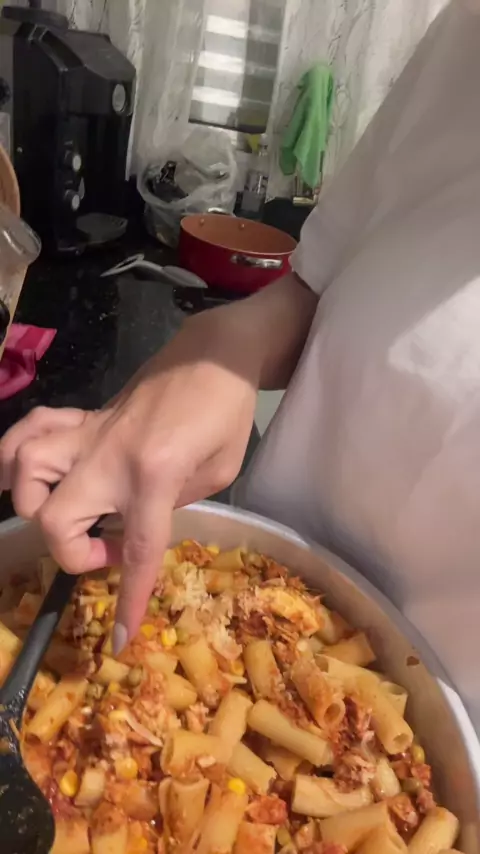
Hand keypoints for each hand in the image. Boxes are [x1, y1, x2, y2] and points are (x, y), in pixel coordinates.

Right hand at [0, 315, 257, 650]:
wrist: (216, 354)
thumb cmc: (227, 415)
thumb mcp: (219, 474)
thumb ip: (173, 505)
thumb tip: (136, 521)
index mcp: (155, 474)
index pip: (137, 549)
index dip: (129, 598)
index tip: (121, 638)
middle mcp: (109, 455)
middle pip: (55, 517)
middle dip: (72, 552)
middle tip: (107, 546)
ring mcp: (90, 432)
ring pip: (25, 467)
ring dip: (34, 501)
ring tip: (68, 510)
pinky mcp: (84, 416)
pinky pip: (32, 428)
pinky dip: (19, 455)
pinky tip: (36, 472)